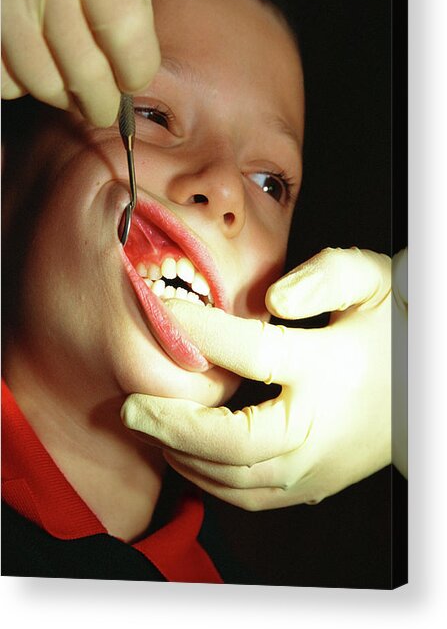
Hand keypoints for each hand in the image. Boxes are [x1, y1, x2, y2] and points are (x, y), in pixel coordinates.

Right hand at [1, 0, 159, 125]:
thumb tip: (135, 67)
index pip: (124, 28)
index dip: (137, 70)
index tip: (134, 80)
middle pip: (83, 69)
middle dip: (102, 103)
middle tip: (106, 107)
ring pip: (40, 82)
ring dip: (61, 97)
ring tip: (70, 87)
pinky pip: (2, 80)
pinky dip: (19, 86)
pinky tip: (29, 65)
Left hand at [121, 247, 403, 510]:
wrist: (424, 387)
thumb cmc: (391, 328)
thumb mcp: (371, 281)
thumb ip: (326, 276)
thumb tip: (273, 299)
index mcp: (328, 368)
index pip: (252, 351)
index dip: (201, 330)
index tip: (162, 310)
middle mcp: (318, 426)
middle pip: (233, 442)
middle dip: (173, 425)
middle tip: (130, 407)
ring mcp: (314, 466)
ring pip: (234, 480)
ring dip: (183, 455)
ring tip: (147, 427)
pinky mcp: (311, 486)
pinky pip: (248, 499)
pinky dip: (208, 483)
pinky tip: (183, 455)